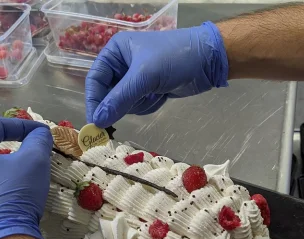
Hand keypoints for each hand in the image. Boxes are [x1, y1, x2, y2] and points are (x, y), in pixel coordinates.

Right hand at [85, 22, 228, 127]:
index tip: (95, 121)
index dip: (94, 100)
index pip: (95, 79)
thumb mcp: (144, 77)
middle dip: (121, 103)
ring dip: (138, 104)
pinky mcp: (149, 89)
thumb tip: (98, 121)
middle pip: (108, 94)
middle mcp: (122, 64)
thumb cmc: (175, 58)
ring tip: (155, 93)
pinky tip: (162, 95)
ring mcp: (136, 78)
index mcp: (116, 51)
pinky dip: (149, 105)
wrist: (209, 59)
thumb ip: (119, 99)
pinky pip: (138, 106)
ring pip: (123, 104)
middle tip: (133, 107)